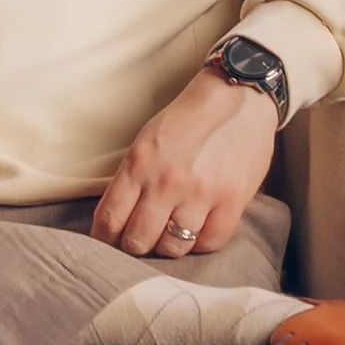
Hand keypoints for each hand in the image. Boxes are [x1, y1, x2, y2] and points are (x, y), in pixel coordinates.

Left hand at [93, 70, 278, 258]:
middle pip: (138, 241)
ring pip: (173, 248)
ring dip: (168, 246)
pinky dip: (200, 243)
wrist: (239, 96)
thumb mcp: (147, 141)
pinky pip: (208, 243)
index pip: (110, 220)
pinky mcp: (232, 201)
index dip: (105, 239)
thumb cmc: (189, 118)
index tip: (110, 242)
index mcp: (139, 164)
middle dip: (135, 245)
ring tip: (171, 234)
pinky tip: (198, 230)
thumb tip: (117, 221)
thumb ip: (132, 180)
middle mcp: (166, 181)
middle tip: (142, 239)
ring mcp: (201, 193)